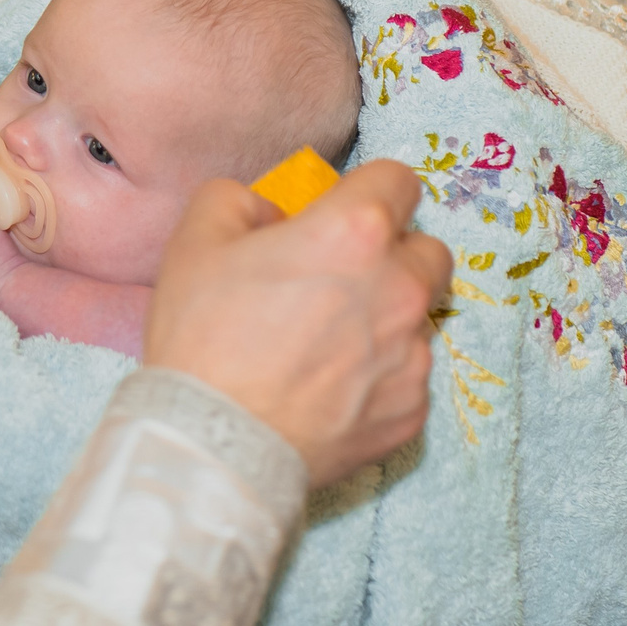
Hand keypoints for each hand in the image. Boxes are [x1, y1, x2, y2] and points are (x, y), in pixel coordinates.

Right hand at [143, 160, 446, 486]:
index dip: (369, 191)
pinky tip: (330, 390)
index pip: (398, 181)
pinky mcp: (412, 411)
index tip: (344, 213)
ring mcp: (413, 355)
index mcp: (356, 231)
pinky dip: (378, 378)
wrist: (213, 443)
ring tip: (327, 345)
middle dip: (395, 255)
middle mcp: (401, 288)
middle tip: (343, 279)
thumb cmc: (203, 336)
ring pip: (418, 319)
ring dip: (386, 320)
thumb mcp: (197, 238)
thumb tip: (275, 214)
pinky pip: (407, 378)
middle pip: (429, 251)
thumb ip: (242, 199)